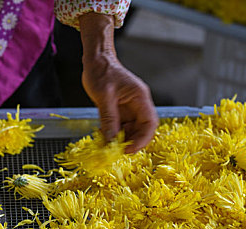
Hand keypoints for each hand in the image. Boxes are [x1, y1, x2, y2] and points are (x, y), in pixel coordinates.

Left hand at [79, 13, 158, 152]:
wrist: (96, 60)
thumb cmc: (101, 71)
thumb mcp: (104, 96)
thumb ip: (109, 118)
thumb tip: (111, 140)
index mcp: (140, 98)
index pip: (149, 123)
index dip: (142, 139)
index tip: (128, 150)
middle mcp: (138, 105)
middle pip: (141, 130)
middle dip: (130, 142)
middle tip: (115, 151)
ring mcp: (129, 109)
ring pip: (130, 131)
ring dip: (120, 140)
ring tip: (106, 146)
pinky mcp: (119, 111)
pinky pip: (119, 127)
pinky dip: (112, 135)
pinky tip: (103, 138)